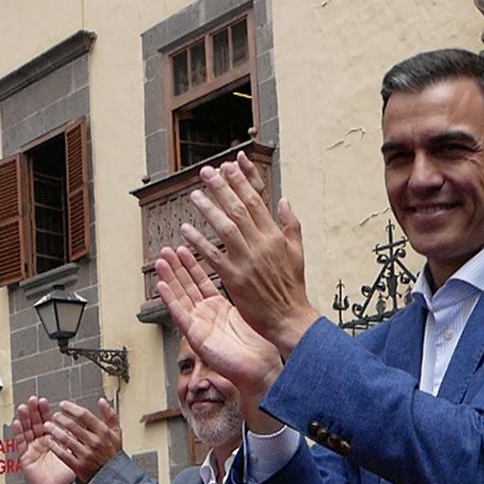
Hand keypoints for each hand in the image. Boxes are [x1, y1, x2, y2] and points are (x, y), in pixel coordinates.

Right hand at [11, 397, 77, 483]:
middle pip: (35, 424)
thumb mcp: (71, 453)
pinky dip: (18, 433)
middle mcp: (41, 443)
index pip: (47, 422)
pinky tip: (17, 423)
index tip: (43, 401)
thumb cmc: (65, 475)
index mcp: (52, 441)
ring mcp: (32, 449)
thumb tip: (78, 424)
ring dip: (24, 419)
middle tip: (32, 400)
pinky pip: (20, 444)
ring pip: (26, 431)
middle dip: (34, 411)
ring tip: (24, 407)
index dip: (44, 412)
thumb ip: (72, 439)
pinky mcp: (25, 458)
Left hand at [46, 399, 123, 483]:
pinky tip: (49, 441)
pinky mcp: (79, 466)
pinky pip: (62, 453)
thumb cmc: (113, 454)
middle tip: (55, 415)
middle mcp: (95, 442)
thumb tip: (102, 401)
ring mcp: (86, 454)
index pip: (84, 415)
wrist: (113, 477)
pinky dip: (54, 446)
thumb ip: (110, 415)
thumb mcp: (117, 432)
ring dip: (54, 430)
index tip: (63, 405)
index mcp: (103, 432)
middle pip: (72, 425)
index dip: (71, 408)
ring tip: (47, 426)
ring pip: (65, 438)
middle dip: (60, 418)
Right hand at [155, 244, 283, 398]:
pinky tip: (162, 285)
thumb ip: (245, 294)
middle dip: (177, 267)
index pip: (201, 281)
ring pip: (180, 298)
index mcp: (220, 309)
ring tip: (160, 261)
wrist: (261, 369)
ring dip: (169, 279)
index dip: (192, 265)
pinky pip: (180, 315)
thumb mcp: (250, 312)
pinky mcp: (196, 337)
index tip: (183, 248)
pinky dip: (170, 300)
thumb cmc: (260, 347)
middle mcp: (207, 316)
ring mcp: (200, 325)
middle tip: (166, 250)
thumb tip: (252, 273)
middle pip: (187, 286)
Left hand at [179, 152, 318, 346]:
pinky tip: (186, 230)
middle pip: (238, 209)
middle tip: (206, 172)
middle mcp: (261, 244)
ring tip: (195, 195)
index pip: (256, 201)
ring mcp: (247, 261)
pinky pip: (213, 256)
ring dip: (208, 209)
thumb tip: (284, 199)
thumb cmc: (292, 286)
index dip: (241, 181)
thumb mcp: (297, 251)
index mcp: (275, 236)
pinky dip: (199, 242)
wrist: (289, 317)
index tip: (229, 166)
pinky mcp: (235, 278)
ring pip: (225, 228)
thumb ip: (291, 224)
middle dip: (221, 188)